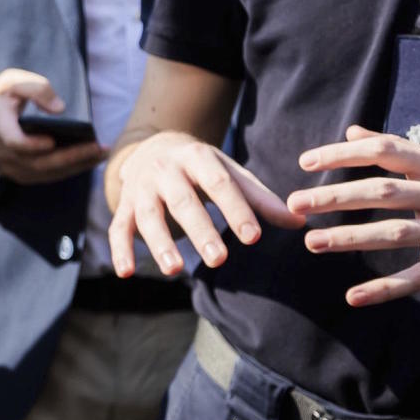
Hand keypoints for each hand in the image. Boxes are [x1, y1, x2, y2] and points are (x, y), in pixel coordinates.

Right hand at [0, 68, 109, 186]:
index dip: (31, 145)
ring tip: (102, 154)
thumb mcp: (12, 81)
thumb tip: (60, 109)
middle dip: (70, 157)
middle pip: (36, 163)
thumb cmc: (0, 98)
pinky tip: (90, 161)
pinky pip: (46, 177)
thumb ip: (35, 88)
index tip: (52, 140)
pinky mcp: (20, 174)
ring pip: (44, 173)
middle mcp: (0, 152)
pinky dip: (69, 170)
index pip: (12, 142)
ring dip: (75, 166)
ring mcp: (9, 167)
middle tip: (98, 148)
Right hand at [109, 128, 304, 277]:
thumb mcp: (229, 174)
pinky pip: (119, 227)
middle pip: (183, 201)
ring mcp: (142, 188)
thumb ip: (260, 199)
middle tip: (219, 259)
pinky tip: (126, 272)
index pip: (219, 184)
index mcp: (198, 158)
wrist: (152, 147)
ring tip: (174, 270)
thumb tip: (300, 222)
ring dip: (160, 243)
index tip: (253, 237)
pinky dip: (120, 250)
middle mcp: (166, 170)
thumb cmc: (202, 168)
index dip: (235, 210)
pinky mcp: (125, 205)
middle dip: (200, 230)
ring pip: (148, 216)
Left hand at [288, 125, 419, 308]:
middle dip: (336, 197)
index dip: (344, 154)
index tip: (306, 162)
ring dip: (350, 238)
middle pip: (384, 192)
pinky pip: (417, 278)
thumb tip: (352, 131)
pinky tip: (354, 296)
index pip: (385, 152)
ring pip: (394, 233)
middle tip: (296, 203)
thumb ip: (397, 151)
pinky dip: (385, 289)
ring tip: (312, 242)